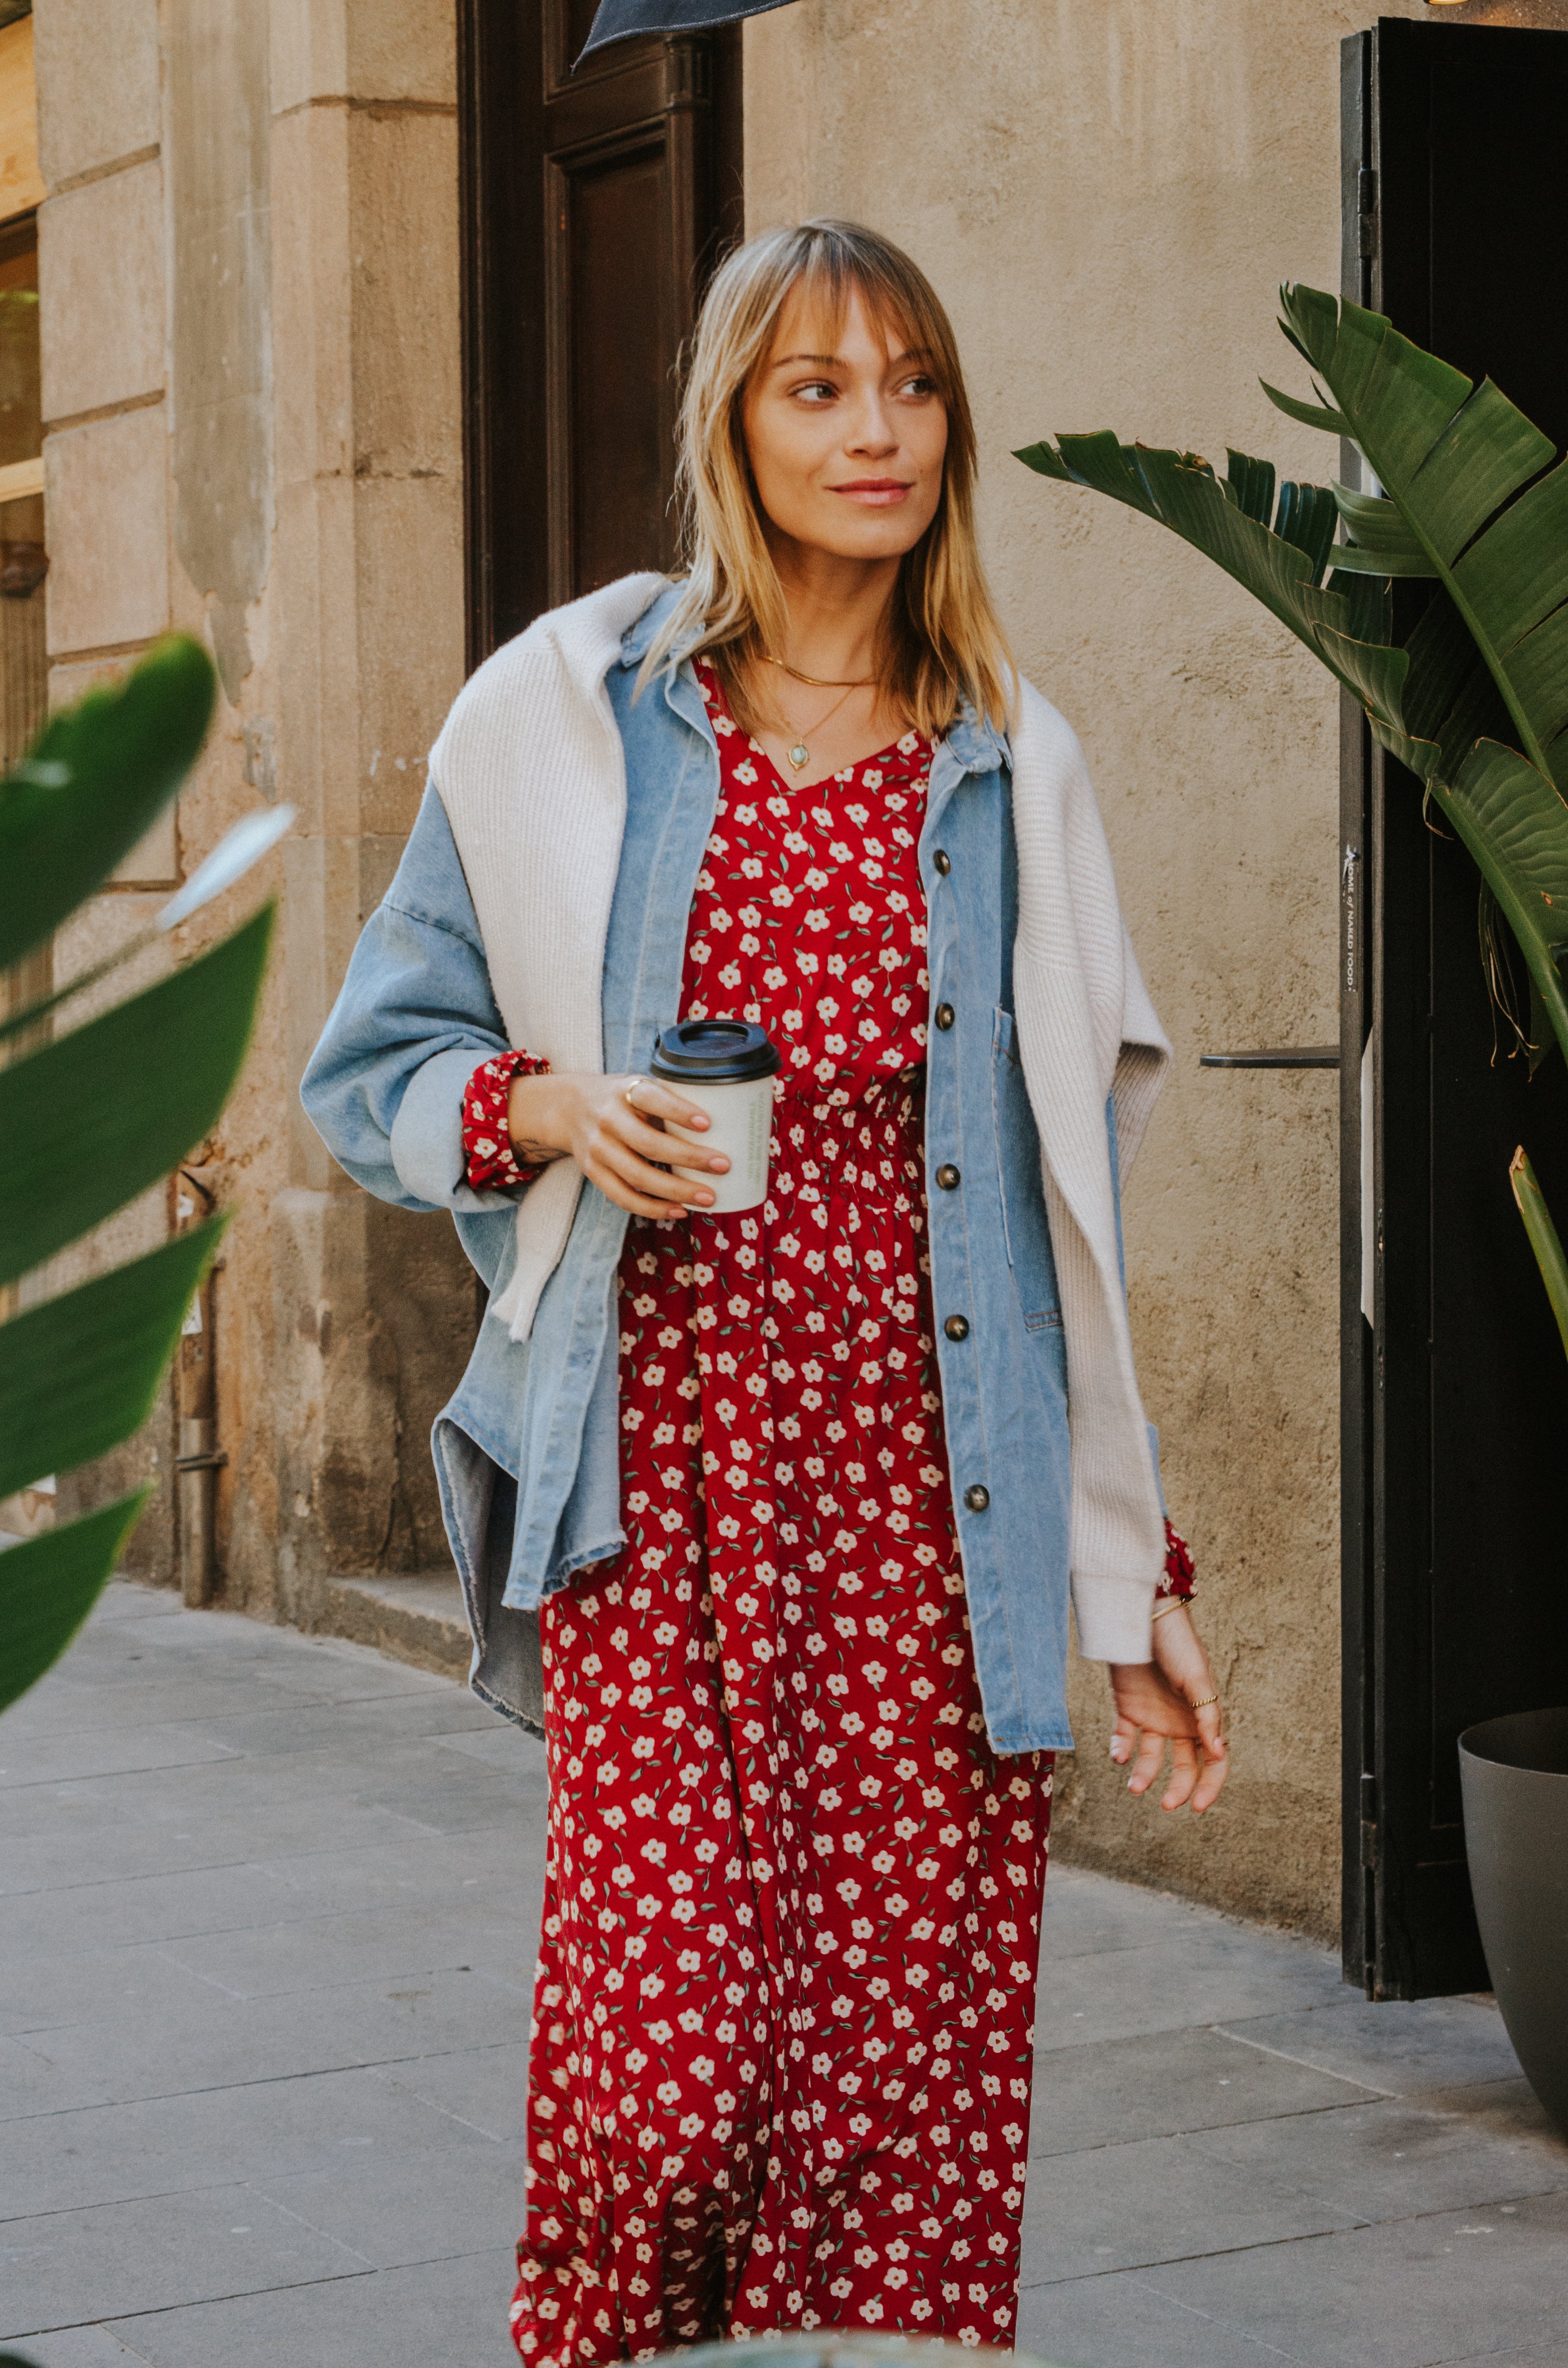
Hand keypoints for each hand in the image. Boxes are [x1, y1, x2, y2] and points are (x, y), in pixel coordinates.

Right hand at [507, 1070, 728, 1217]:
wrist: (569, 1107)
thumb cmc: (623, 1098)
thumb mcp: (640, 1086)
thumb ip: (670, 1100)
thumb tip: (728, 1121)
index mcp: (624, 1090)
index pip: (651, 1099)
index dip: (678, 1111)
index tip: (708, 1123)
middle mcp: (607, 1118)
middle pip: (648, 1143)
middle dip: (689, 1157)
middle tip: (724, 1165)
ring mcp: (597, 1148)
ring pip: (637, 1176)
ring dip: (676, 1191)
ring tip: (708, 1197)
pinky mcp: (593, 1172)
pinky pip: (623, 1197)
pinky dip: (653, 1208)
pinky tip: (680, 1210)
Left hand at [1107, 1603, 1228, 1813]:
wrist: (1141, 1617)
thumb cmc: (1176, 1644)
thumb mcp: (1197, 1678)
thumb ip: (1207, 1716)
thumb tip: (1218, 1752)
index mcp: (1203, 1716)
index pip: (1214, 1760)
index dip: (1210, 1785)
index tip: (1197, 1806)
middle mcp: (1179, 1720)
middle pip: (1183, 1765)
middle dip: (1178, 1788)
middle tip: (1167, 1805)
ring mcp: (1153, 1715)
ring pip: (1150, 1757)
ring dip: (1144, 1774)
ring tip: (1134, 1786)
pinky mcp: (1127, 1707)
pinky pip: (1123, 1736)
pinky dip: (1120, 1749)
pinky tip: (1118, 1755)